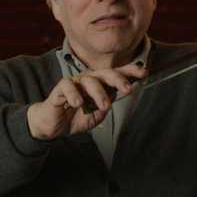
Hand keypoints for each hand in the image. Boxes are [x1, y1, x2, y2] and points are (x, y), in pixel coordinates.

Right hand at [27, 64, 147, 139]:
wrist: (53, 125)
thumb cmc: (76, 116)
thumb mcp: (97, 113)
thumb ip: (108, 102)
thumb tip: (121, 92)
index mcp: (100, 84)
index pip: (116, 74)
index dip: (130, 72)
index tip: (144, 73)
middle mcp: (89, 79)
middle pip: (105, 73)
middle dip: (118, 79)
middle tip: (127, 89)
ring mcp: (75, 82)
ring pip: (89, 80)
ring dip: (99, 93)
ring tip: (104, 106)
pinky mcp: (60, 89)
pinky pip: (67, 86)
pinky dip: (74, 94)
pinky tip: (78, 103)